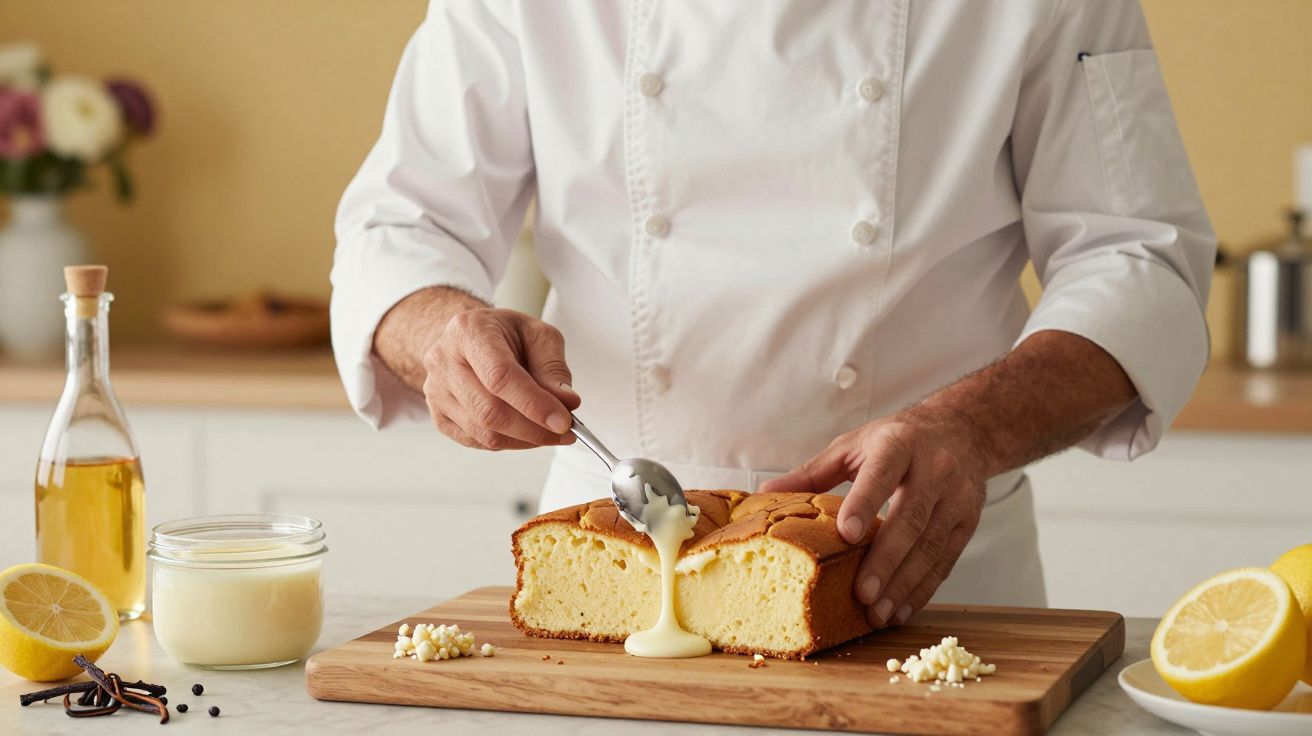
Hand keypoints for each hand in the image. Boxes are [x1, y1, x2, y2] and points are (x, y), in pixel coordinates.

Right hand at [423, 307, 579, 449]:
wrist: (470, 339)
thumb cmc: (505, 335)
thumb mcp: (538, 336)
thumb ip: (553, 368)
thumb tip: (567, 402)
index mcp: (469, 331)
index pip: (500, 376)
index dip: (533, 404)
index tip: (563, 421)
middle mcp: (444, 360)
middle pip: (489, 410)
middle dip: (533, 429)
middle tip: (564, 432)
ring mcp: (435, 390)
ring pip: (482, 432)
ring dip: (523, 440)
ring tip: (549, 433)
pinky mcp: (437, 414)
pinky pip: (475, 441)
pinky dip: (507, 443)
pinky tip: (525, 432)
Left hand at [759, 407, 987, 627]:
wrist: (961, 431)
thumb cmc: (896, 440)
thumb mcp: (854, 445)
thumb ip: (812, 472)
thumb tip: (765, 492)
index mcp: (898, 444)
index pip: (881, 474)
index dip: (865, 504)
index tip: (846, 536)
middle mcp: (933, 469)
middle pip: (910, 519)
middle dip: (886, 560)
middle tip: (862, 594)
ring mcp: (956, 497)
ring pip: (931, 546)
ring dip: (904, 584)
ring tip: (877, 613)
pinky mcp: (968, 521)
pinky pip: (946, 560)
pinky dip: (923, 588)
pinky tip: (901, 610)